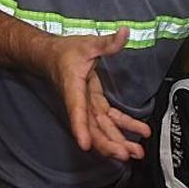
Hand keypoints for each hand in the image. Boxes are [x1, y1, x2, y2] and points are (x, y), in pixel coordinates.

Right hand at [45, 27, 150, 160]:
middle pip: (92, 128)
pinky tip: (138, 135)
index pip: (76, 110)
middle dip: (108, 143)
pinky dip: (122, 127)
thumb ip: (107, 42)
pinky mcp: (93, 105)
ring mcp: (87, 106)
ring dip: (118, 141)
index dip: (80, 127)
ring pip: (101, 129)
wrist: (50, 56)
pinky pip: (109, 120)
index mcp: (73, 87)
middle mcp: (79, 102)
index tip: (85, 144)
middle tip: (126, 154)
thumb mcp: (87, 43)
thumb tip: (124, 33)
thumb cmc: (65, 52)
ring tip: (136, 152)